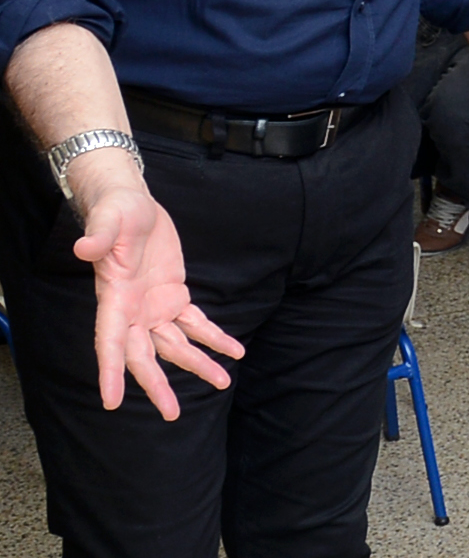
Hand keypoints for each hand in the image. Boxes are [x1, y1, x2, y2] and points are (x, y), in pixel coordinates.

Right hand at [71, 162, 243, 417]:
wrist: (134, 205)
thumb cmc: (116, 212)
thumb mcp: (109, 220)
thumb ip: (98, 236)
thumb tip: (83, 248)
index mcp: (114, 299)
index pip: (109, 343)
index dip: (110, 371)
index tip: (112, 402)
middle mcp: (133, 311)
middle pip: (144, 356)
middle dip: (157, 385)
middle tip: (172, 415)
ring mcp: (155, 307)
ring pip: (176, 345)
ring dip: (197, 364)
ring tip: (222, 382)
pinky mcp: (175, 296)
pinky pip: (196, 323)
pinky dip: (214, 337)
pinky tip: (234, 350)